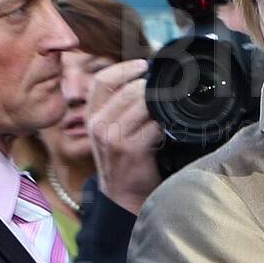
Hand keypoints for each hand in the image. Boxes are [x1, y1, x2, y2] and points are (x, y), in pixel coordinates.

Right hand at [87, 59, 165, 213]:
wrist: (123, 198)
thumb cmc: (124, 163)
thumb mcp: (110, 133)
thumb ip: (119, 109)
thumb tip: (144, 81)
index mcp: (91, 117)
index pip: (102, 80)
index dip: (124, 67)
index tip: (143, 64)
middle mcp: (98, 125)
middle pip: (127, 89)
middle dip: (150, 85)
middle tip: (168, 86)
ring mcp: (113, 136)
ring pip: (141, 102)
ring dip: (159, 101)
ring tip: (170, 106)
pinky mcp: (130, 148)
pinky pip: (154, 123)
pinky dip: (166, 123)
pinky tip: (171, 128)